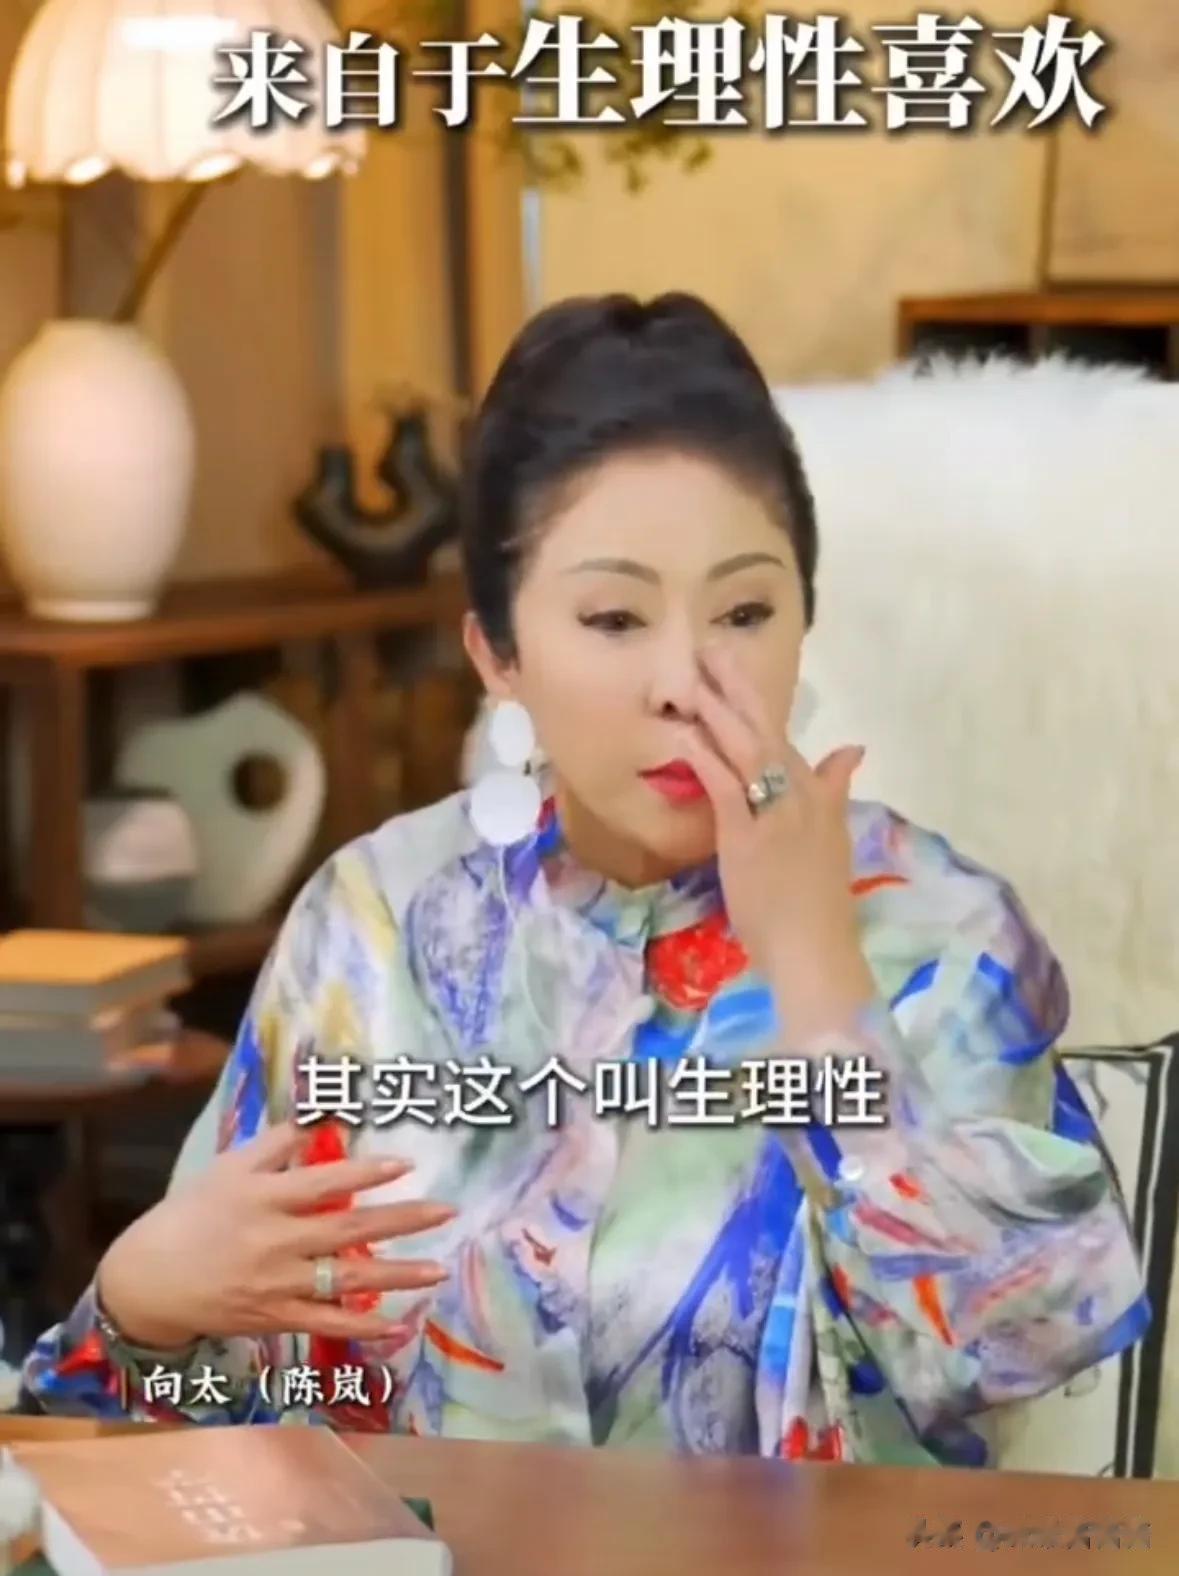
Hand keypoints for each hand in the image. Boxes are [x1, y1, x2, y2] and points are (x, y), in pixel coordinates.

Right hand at [96, 1122, 454, 1349]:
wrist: (149, 1281)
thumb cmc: (192, 1214)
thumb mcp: (228, 1169)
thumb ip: (276, 1143)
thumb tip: (322, 1117)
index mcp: (263, 1198)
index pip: (323, 1183)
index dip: (364, 1174)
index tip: (405, 1164)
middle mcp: (275, 1241)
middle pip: (347, 1231)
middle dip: (401, 1221)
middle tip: (446, 1211)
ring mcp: (277, 1284)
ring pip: (345, 1281)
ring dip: (396, 1277)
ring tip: (438, 1271)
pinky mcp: (275, 1318)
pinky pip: (325, 1324)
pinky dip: (361, 1327)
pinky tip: (397, 1325)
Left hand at [674, 643, 876, 1040]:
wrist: (817, 948)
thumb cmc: (816, 903)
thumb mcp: (831, 837)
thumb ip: (836, 788)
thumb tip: (853, 748)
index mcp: (816, 794)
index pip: (783, 735)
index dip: (756, 698)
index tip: (732, 661)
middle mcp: (800, 793)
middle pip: (765, 728)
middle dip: (736, 685)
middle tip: (709, 645)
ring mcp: (775, 811)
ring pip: (745, 748)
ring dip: (719, 710)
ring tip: (693, 674)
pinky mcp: (749, 835)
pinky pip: (724, 787)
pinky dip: (704, 758)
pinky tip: (684, 736)